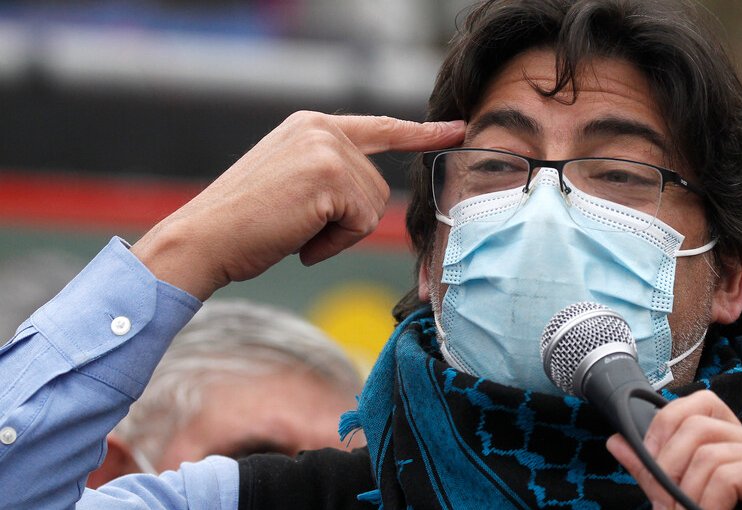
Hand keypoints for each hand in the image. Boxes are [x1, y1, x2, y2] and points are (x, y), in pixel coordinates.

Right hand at [131, 112, 465, 299]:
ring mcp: (326, 148)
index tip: (457, 129)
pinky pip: (361, 222)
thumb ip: (331, 174)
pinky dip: (335, 243)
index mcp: (312, 126)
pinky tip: (300, 240)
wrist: (203, 239)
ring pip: (372, 206)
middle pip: (377, 186)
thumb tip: (370, 195)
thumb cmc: (244, 224)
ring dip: (340, 233)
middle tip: (300, 228)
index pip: (380, 128)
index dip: (421, 133)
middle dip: (348, 220)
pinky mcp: (330, 175)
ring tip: (296, 231)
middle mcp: (322, 128)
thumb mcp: (291, 182)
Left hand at [607, 390, 741, 509]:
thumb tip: (617, 441)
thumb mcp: (687, 498)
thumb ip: (657, 472)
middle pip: (697, 426)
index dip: (666, 424)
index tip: (648, 459)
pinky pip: (726, 476)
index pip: (701, 404)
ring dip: (686, 495)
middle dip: (668, 467)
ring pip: (708, 454)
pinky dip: (707, 504)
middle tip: (664, 505)